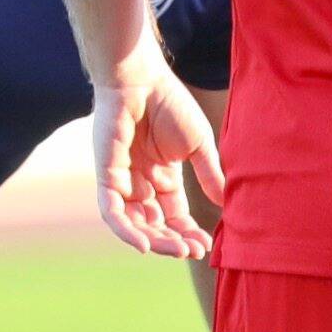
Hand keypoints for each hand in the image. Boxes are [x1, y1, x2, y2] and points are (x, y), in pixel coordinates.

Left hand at [90, 44, 223, 260]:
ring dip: (155, 241)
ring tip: (179, 250)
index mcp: (162, 175)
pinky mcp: (106, 175)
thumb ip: (209, 175)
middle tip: (194, 252)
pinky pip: (112, 212)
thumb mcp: (198, 146)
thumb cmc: (170, 104)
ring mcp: (122, 179)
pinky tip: (144, 245)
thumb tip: (225, 205)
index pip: (174, 215)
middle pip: (155, 224)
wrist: (141, 79)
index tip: (206, 246)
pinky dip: (126, 231)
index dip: (188, 232)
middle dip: (174, 241)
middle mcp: (140, 182)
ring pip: (134, 223)